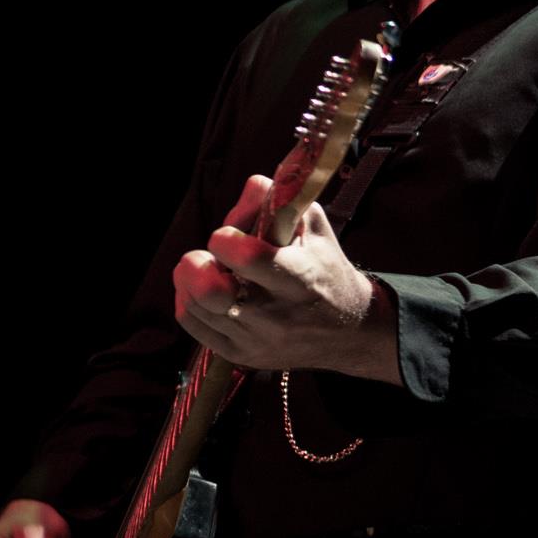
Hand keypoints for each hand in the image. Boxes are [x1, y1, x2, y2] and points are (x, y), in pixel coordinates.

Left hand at [173, 175, 397, 380]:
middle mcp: (276, 314)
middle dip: (196, 264)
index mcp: (300, 278)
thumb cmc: (327, 271)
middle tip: (206, 256)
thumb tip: (254, 183)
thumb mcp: (315, 232)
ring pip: (196, 306)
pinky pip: (194, 325)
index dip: (226, 238)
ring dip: (190, 279)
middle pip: (212, 291)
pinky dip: (189, 302)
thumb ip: (281, 205)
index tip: (229, 234)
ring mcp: (256, 338)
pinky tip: (203, 291)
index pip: (246, 257)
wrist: (349, 330)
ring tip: (206, 268)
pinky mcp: (242, 355)